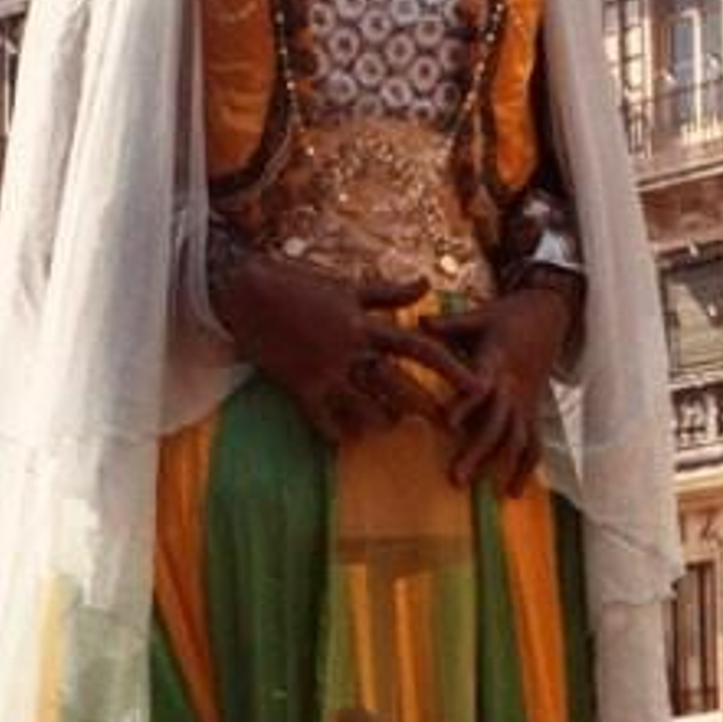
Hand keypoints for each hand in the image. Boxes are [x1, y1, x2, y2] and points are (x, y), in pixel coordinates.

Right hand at [217, 259, 479, 444]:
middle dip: (423, 406)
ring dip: (383, 421)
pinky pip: (325, 421)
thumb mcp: (348, 285)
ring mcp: (324, 372)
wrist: (246, 290)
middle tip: (445, 423)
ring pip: (365, 409)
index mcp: (365, 324)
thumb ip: (390, 292)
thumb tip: (427, 284)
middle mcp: (349, 351)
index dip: (450, 367)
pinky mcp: (299, 387)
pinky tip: (349, 438)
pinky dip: (338, 433)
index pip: (419, 348)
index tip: (476, 385)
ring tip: (394, 426)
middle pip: (398, 386)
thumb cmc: (299, 282)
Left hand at [423, 286, 573, 493]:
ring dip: (503, 466)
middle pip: (498, 424)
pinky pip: (533, 442)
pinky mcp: (533, 409)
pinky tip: (512, 492)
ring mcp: (526, 401)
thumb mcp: (480, 315)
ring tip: (490, 493)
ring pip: (517, 439)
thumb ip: (449, 324)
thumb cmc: (508, 314)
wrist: (549, 314)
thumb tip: (419, 320)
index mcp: (496, 362)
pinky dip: (526, 468)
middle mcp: (513, 386)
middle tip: (457, 478)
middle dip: (478, 452)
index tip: (447, 422)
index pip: (480, 385)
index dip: (466, 403)